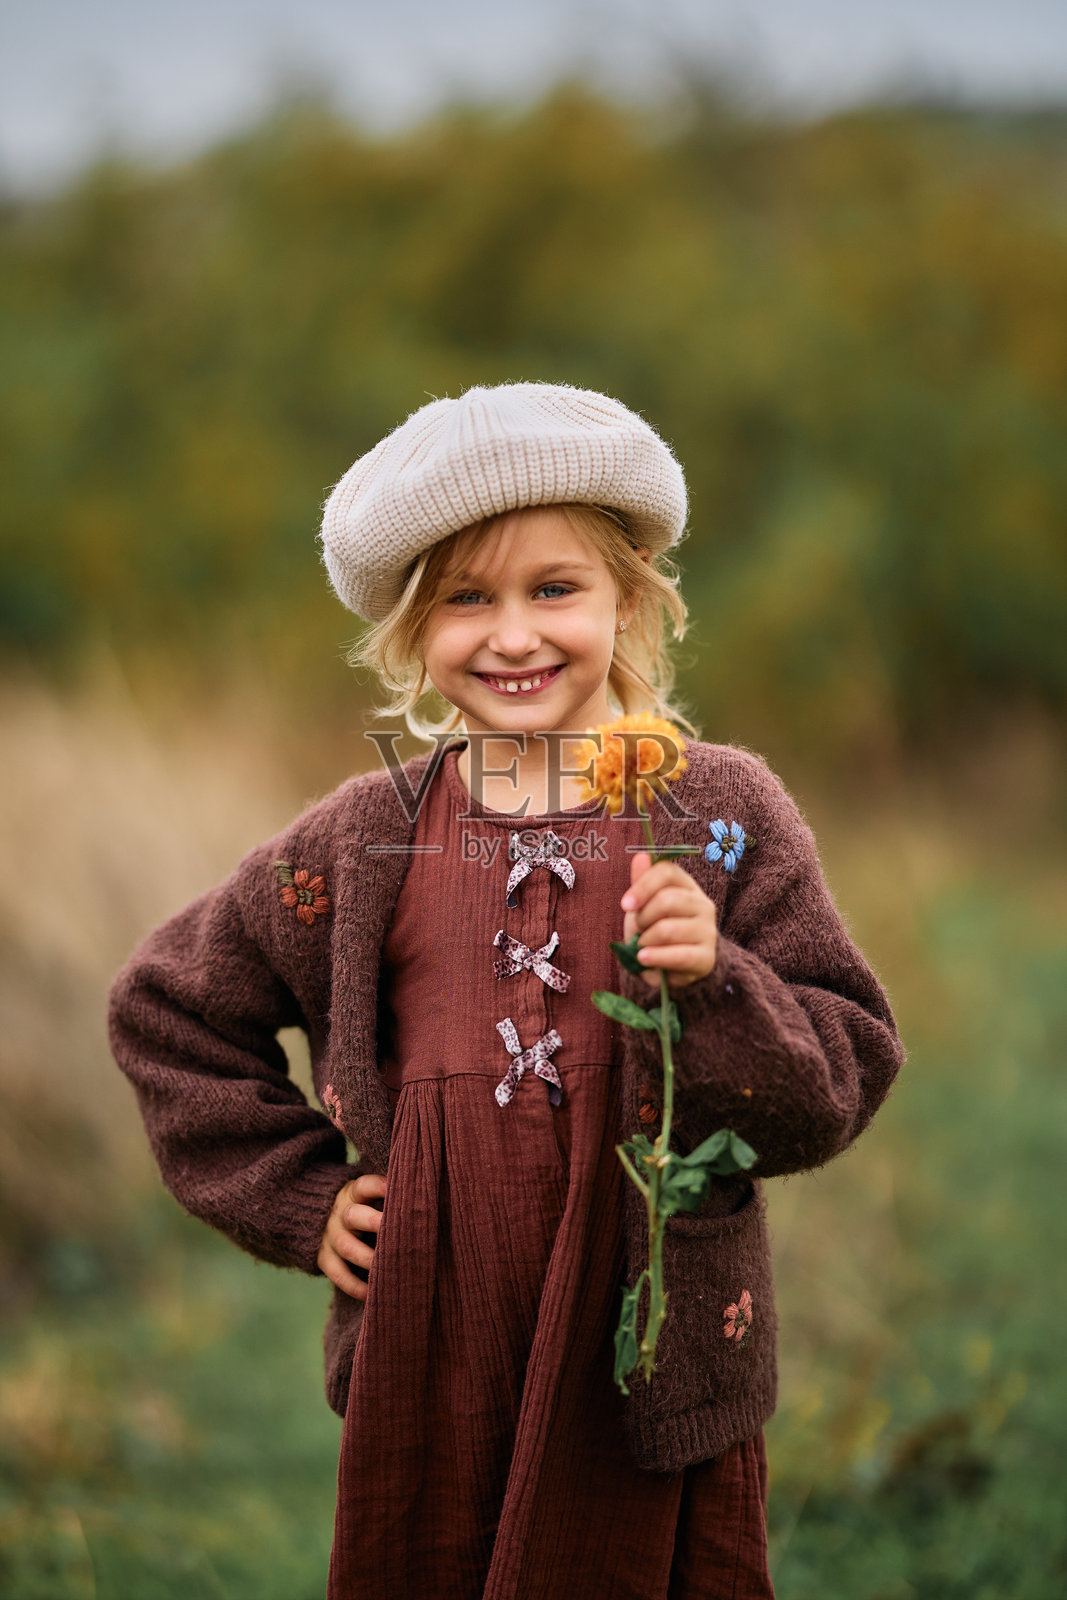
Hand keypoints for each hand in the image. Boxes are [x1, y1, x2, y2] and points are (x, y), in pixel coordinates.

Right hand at [317, 1173, 387, 1299]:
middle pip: (354, 1216)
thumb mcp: (366, 1196)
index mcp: (352, 1193)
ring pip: (346, 1247)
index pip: (364, 1186)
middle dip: (374, 1223)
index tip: (399, 1191)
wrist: (315, 1220)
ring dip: (368, 1258)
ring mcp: (330, 1236)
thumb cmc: (360, 1207)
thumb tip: (425, 1200)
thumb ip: (388, 1198)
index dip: (380, 1186)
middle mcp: (340, 1213)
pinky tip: (372, 1293)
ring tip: (390, 1268)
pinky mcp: (323, 1258)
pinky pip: (338, 1274)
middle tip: (399, 1231)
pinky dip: (354, 1285)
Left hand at [621, 850, 718, 991]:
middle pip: (667, 900)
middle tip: (638, 929)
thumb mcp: (645, 906)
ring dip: (646, 940)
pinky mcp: (707, 958)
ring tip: (642, 946)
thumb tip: (641, 856)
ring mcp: (708, 931)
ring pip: (668, 929)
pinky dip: (655, 957)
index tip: (625, 904)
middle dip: (643, 917)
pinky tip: (643, 958)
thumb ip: (643, 883)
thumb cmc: (656, 930)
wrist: (672, 966)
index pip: (667, 872)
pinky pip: (678, 956)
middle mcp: (703, 905)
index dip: (643, 886)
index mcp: (687, 886)